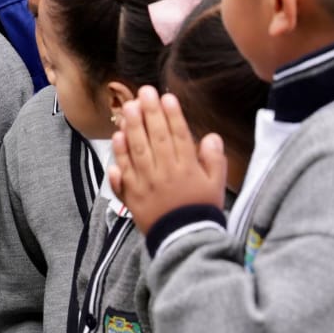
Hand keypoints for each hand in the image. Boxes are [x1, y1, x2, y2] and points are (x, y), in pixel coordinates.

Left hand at [109, 86, 225, 233]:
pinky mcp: (131, 194)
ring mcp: (145, 183)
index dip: (172, 115)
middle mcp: (165, 172)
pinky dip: (120, 154)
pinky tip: (117, 138)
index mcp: (187, 169)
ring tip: (128, 107)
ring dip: (132, 127)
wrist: (185, 240)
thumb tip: (211, 137)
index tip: (166, 97)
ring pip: (137, 150)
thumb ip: (214, 160)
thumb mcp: (216, 185)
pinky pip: (123, 171)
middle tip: (144, 92)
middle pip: (156, 138)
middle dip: (150, 113)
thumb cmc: (201, 210)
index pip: (178, 136)